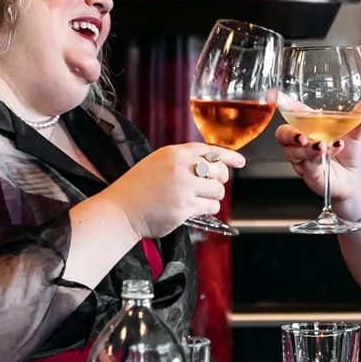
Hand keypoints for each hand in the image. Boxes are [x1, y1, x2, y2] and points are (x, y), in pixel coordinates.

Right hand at [103, 142, 244, 239]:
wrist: (120, 211)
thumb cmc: (137, 189)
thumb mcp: (157, 163)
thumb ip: (182, 161)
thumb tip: (211, 165)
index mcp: (173, 153)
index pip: (210, 150)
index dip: (229, 157)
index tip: (240, 162)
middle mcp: (180, 167)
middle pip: (219, 170)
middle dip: (220, 180)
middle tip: (210, 187)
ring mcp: (183, 186)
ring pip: (218, 190)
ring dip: (212, 197)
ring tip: (197, 200)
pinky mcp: (184, 206)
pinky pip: (211, 206)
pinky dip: (207, 209)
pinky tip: (194, 209)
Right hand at [275, 94, 360, 204]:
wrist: (356, 178)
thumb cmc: (350, 152)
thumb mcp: (358, 131)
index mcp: (310, 126)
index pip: (293, 112)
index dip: (282, 103)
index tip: (275, 94)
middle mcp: (302, 141)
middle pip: (283, 135)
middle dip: (289, 134)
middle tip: (302, 136)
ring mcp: (303, 158)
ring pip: (292, 152)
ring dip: (306, 148)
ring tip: (322, 145)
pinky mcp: (309, 173)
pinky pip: (307, 165)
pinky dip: (317, 158)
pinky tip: (331, 150)